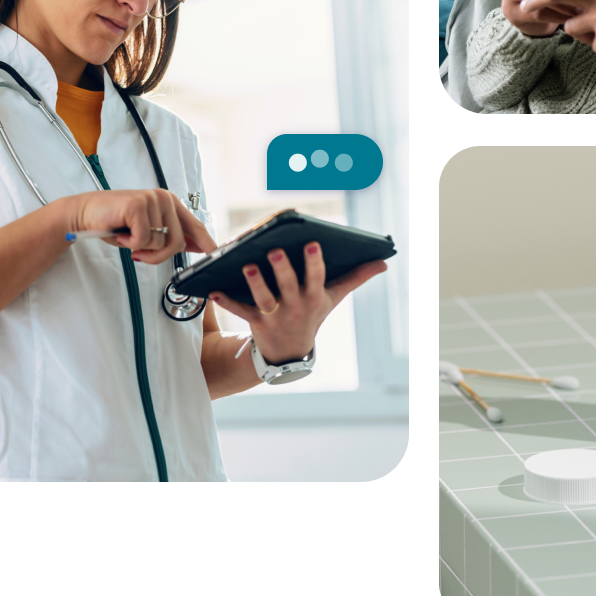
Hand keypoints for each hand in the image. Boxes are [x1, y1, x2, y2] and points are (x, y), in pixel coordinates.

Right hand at [69, 189, 217, 263]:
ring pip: (160, 244)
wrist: (84, 214)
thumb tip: (198, 246)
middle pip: (178, 242)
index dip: (206, 241)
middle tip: (139, 253)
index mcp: (170, 203)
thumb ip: (170, 236)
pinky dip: (129, 243)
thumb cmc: (115, 223)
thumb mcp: (147, 231)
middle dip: (158, 256)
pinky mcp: (139, 206)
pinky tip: (120, 232)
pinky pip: (143, 240)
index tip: (215, 253)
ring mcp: (153, 200)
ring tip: (126, 236)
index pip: (195, 225)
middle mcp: (165, 199)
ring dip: (141, 249)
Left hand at [206, 243, 387, 362]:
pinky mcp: (255, 321)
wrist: (290, 353)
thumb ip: (357, 277)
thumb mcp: (335, 297)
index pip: (316, 277)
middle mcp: (294, 306)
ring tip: (246, 265)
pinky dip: (226, 302)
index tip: (312, 243)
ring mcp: (274, 315)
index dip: (314, 261)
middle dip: (282, 268)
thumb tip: (382, 262)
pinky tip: (213, 290)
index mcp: (314, 296)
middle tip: (274, 249)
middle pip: (288, 286)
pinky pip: (240, 311)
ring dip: (255, 283)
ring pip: (263, 298)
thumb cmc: (312, 314)